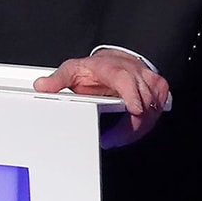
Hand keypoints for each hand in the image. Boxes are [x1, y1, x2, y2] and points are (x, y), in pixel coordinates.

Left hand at [35, 49, 172, 148]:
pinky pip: (155, 115)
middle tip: (109, 139)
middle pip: (142, 103)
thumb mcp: (72, 69)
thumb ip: (57, 79)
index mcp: (116, 69)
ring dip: (134, 130)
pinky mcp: (160, 94)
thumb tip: (42, 86)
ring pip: (151, 112)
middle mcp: (137, 76)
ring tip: (113, 139)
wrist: (116, 61)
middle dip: (129, 125)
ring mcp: (151, 85)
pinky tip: (125, 134)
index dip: (133, 95)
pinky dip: (141, 127)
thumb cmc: (96, 67)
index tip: (134, 109)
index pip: (127, 81)